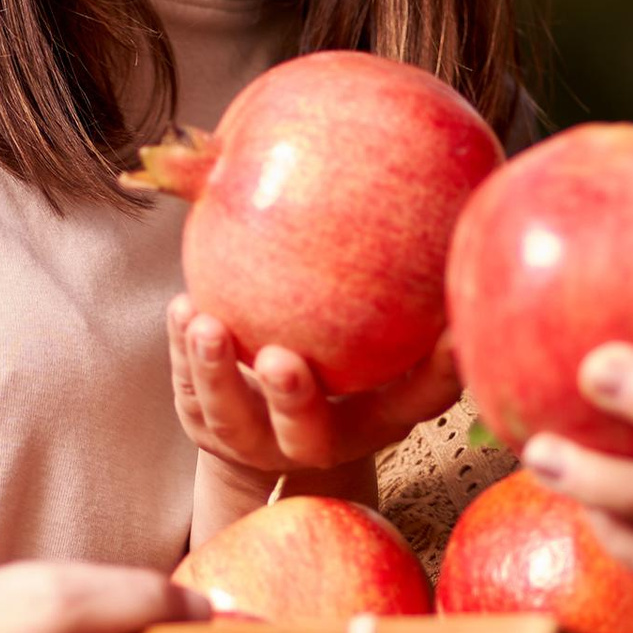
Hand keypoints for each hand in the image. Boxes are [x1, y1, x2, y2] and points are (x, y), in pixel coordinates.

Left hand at [170, 294, 460, 491]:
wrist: (269, 412)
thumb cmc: (342, 346)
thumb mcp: (377, 327)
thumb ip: (405, 283)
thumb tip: (443, 194)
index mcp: (375, 417)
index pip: (418, 400)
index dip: (441, 375)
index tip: (452, 336)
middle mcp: (318, 439)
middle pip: (307, 433)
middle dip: (294, 401)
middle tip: (281, 360)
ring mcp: (256, 439)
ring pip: (233, 418)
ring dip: (215, 372)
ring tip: (203, 322)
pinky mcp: (207, 424)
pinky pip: (189, 391)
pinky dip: (180, 350)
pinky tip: (183, 308)